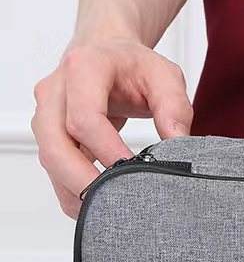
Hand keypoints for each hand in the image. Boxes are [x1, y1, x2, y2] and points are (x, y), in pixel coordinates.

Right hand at [31, 37, 192, 217]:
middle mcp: (56, 91)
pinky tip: (99, 204)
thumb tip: (179, 147)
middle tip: (116, 203)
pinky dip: (73, 191)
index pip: (85, 117)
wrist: (108, 52)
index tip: (136, 172)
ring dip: (77, 191)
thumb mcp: (165, 76)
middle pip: (55, 143)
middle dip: (83, 180)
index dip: (108, 151)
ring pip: (50, 160)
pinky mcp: (50, 135)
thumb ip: (175, 108)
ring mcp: (47, 114)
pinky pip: (54, 170)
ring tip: (111, 210)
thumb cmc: (135, 66)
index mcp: (84, 68)